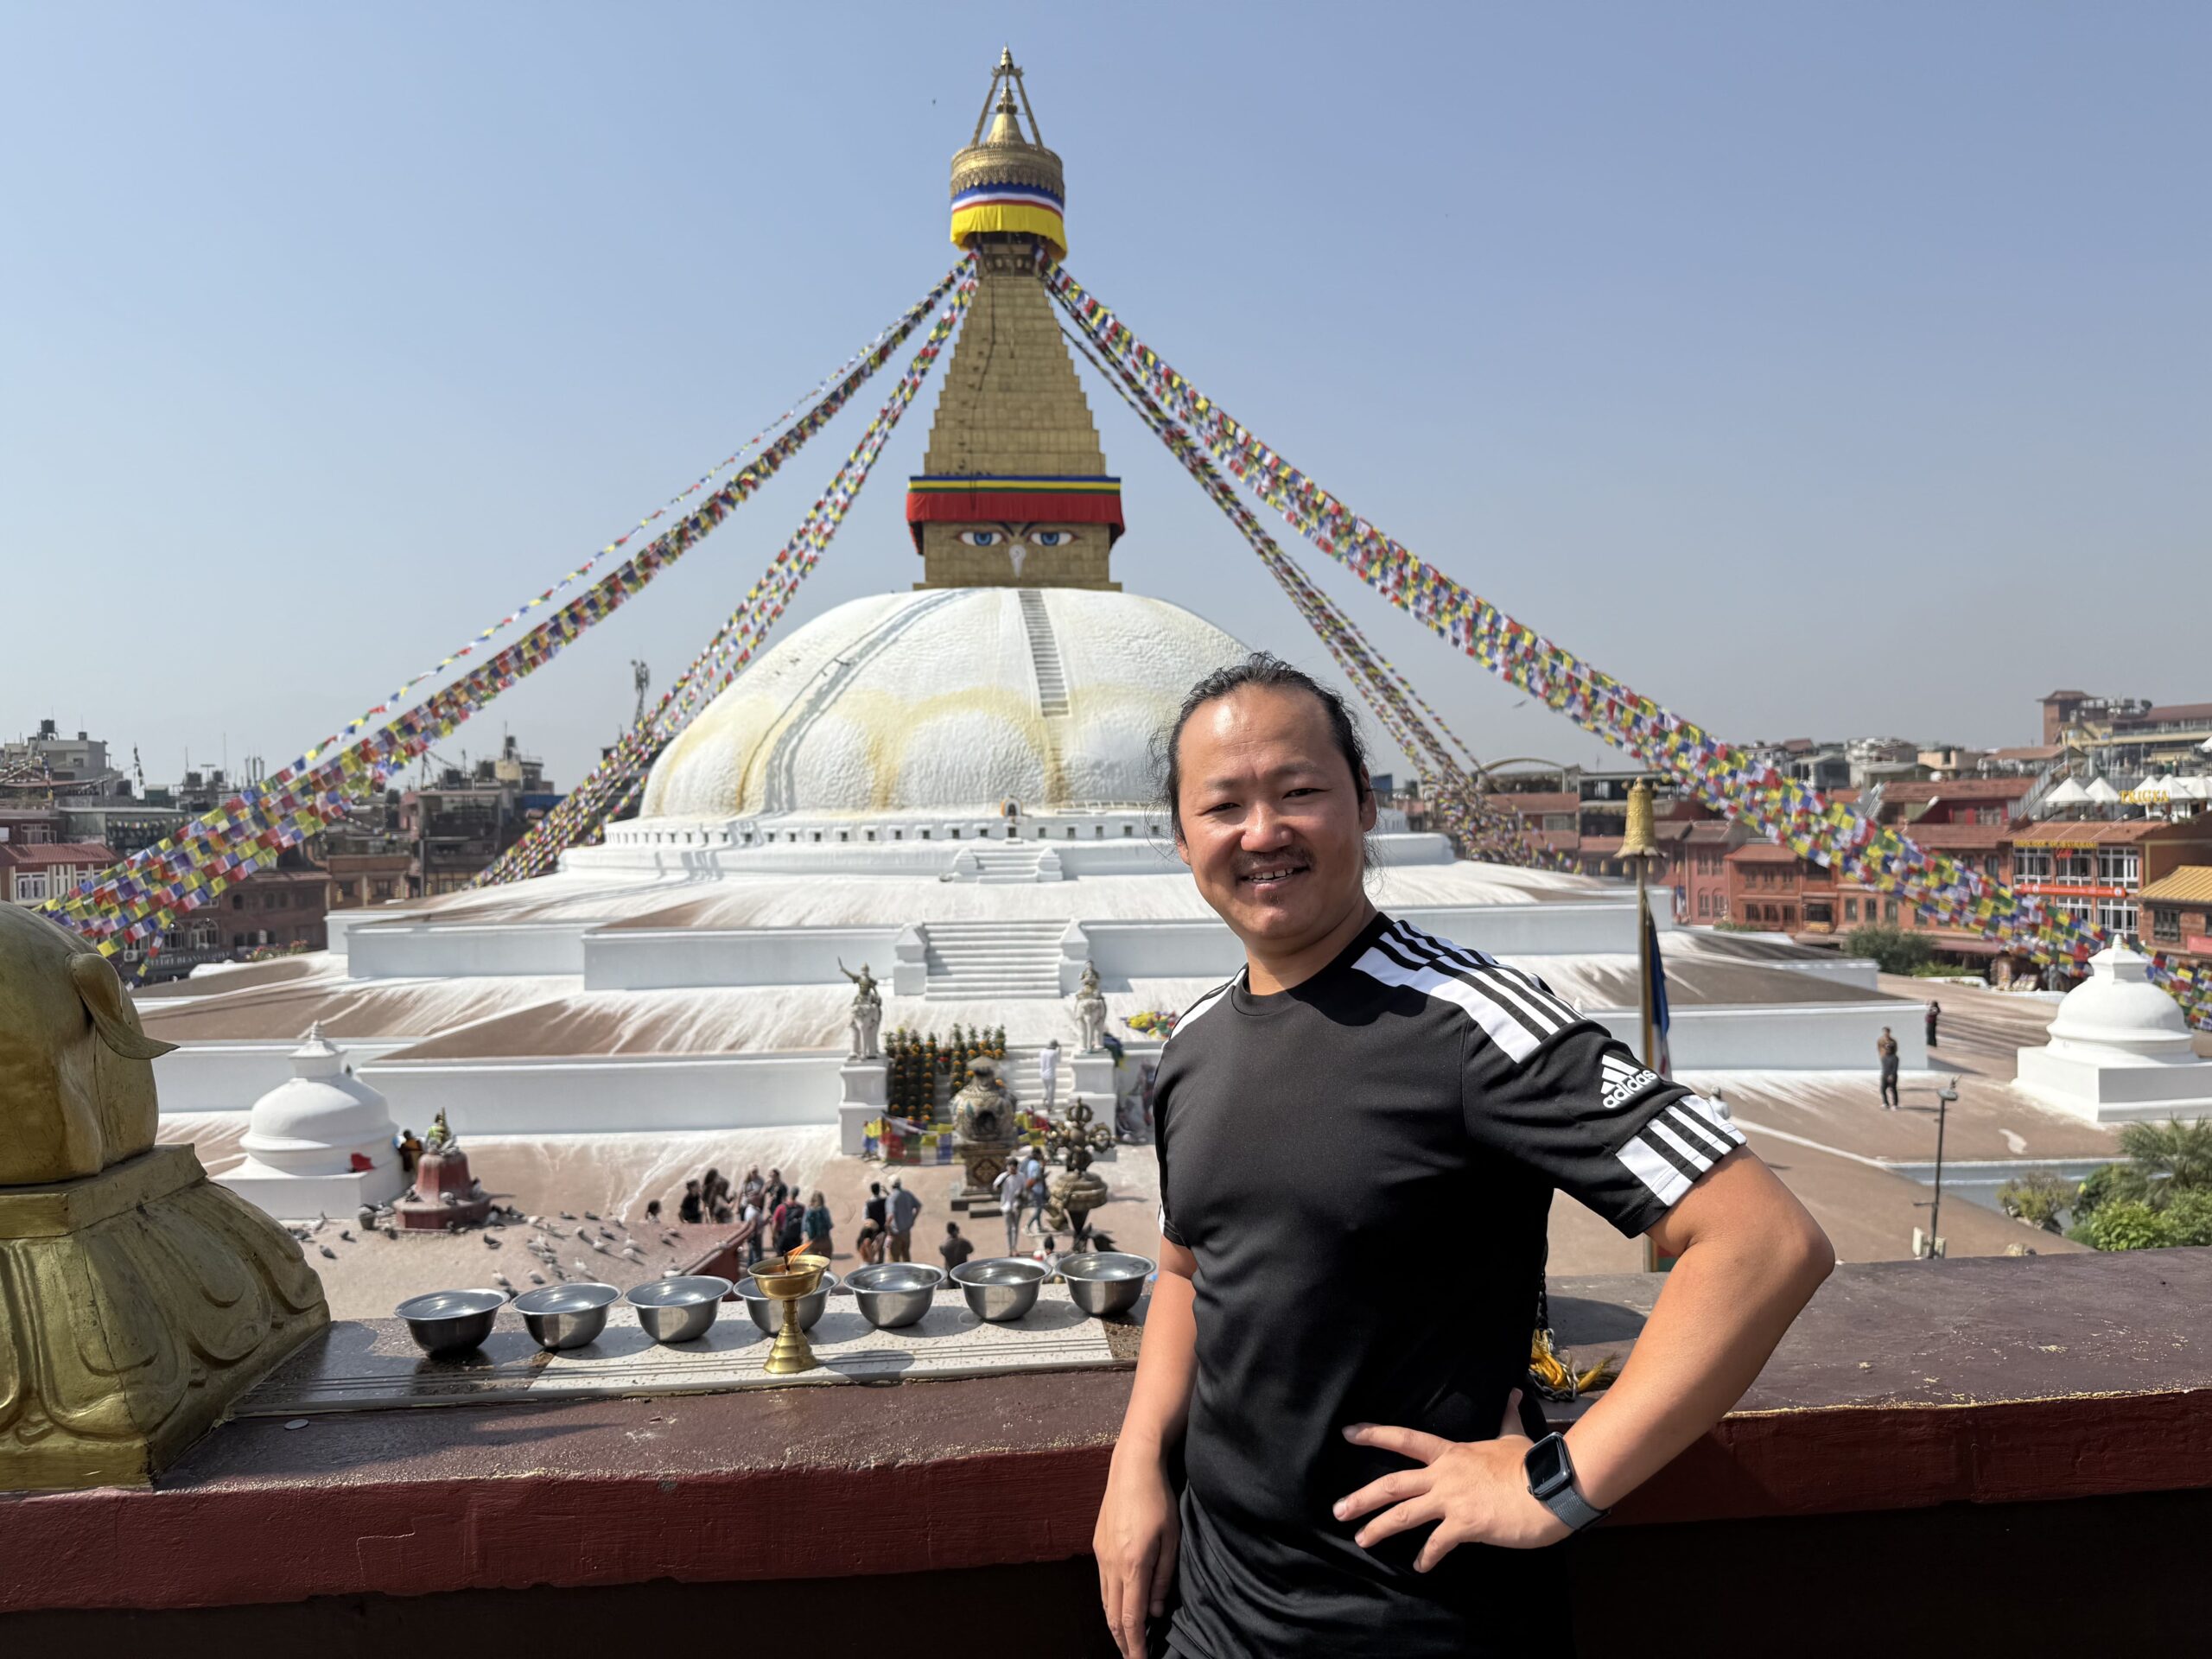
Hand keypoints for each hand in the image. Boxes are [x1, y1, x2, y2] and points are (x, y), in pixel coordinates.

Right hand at [1094, 1446, 1178, 1658]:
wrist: (1132, 1467)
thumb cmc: (1159, 1500)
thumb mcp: (1172, 1539)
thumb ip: (1163, 1578)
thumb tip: (1156, 1611)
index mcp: (1133, 1565)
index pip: (1130, 1618)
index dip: (1135, 1646)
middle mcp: (1112, 1564)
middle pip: (1112, 1615)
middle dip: (1122, 1641)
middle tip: (1133, 1657)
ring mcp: (1101, 1554)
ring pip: (1104, 1601)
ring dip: (1114, 1624)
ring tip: (1127, 1639)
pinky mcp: (1098, 1544)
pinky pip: (1102, 1583)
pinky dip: (1110, 1602)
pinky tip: (1119, 1605)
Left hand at [1335, 1389, 1569, 1567]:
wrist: (1551, 1488)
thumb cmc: (1532, 1463)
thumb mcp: (1514, 1436)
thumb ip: (1507, 1416)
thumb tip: (1514, 1392)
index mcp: (1451, 1453)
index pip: (1405, 1439)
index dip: (1374, 1434)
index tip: (1347, 1433)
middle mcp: (1444, 1474)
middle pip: (1393, 1483)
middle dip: (1362, 1497)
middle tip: (1338, 1509)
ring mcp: (1452, 1500)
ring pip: (1404, 1514)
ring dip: (1379, 1528)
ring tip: (1362, 1540)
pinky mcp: (1465, 1524)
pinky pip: (1437, 1544)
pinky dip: (1427, 1557)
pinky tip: (1421, 1567)